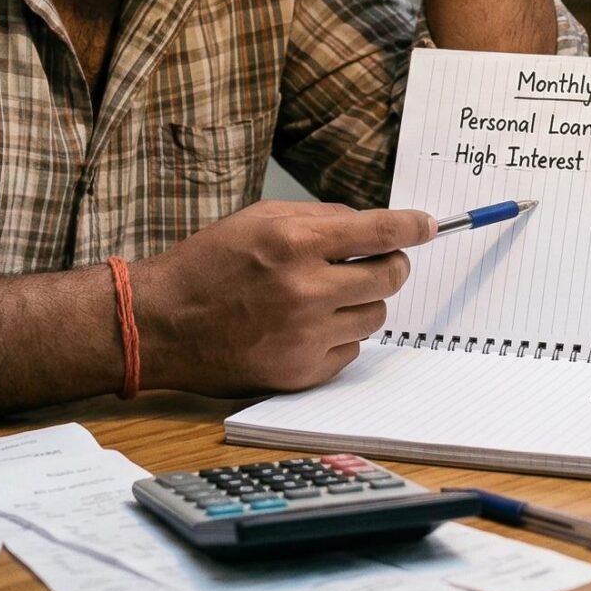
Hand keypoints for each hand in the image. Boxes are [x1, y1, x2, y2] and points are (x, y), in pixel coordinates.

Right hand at [129, 200, 434, 394]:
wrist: (163, 324)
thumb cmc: (208, 266)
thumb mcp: (259, 218)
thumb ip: (320, 220)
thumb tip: (372, 225)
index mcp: (294, 243)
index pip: (380, 231)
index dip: (412, 227)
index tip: (427, 226)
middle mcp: (305, 290)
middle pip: (390, 277)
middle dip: (390, 265)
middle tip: (375, 262)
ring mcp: (305, 336)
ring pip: (374, 316)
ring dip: (360, 302)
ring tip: (323, 296)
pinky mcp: (300, 372)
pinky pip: (350, 351)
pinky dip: (338, 337)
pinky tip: (305, 327)